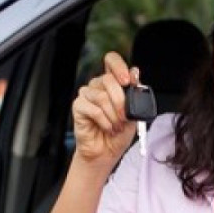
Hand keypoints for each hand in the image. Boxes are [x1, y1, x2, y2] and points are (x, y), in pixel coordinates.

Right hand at [71, 52, 138, 166]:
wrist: (106, 152)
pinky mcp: (78, 106)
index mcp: (112, 82)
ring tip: (117, 126)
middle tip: (125, 117)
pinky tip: (108, 128)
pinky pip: (94, 109)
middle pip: (108, 79)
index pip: (111, 60)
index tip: (127, 81)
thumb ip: (134, 93)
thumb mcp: (133, 113)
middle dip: (121, 101)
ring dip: (113, 115)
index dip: (119, 66)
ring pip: (102, 96)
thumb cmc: (119, 132)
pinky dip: (104, 121)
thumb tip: (135, 72)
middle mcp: (98, 85)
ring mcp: (87, 95)